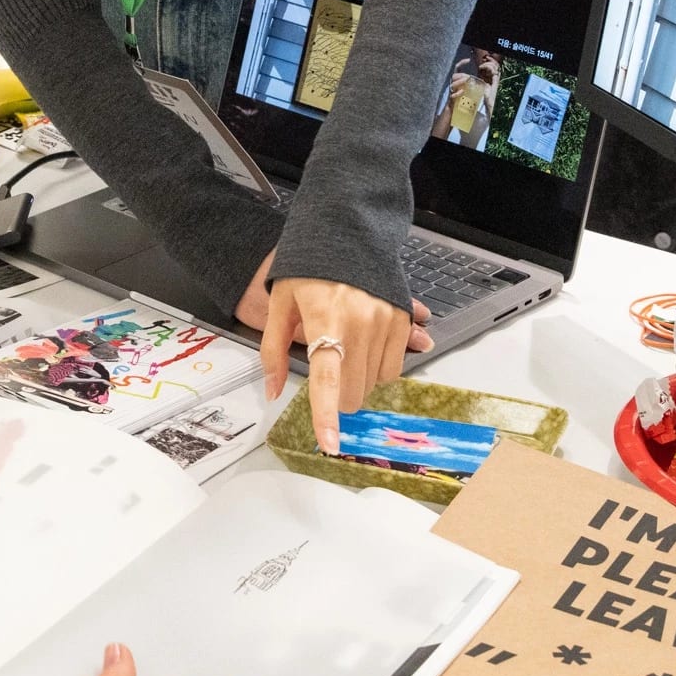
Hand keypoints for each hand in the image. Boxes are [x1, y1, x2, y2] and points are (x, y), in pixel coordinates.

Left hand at [241, 253, 428, 453]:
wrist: (347, 232)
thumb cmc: (309, 267)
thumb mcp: (280, 303)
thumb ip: (274, 350)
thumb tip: (273, 390)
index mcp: (325, 320)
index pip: (327, 380)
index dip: (327, 416)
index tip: (331, 443)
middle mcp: (360, 323)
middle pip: (352, 391)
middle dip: (336, 396)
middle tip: (326, 370)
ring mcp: (386, 322)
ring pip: (374, 384)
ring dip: (358, 381)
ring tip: (344, 349)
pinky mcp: (402, 321)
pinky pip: (394, 367)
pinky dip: (378, 368)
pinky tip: (364, 346)